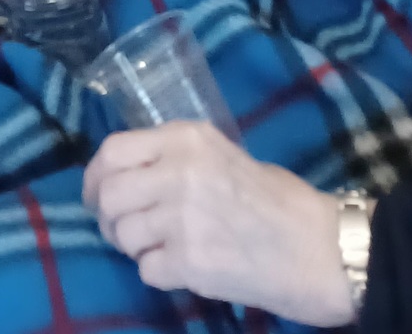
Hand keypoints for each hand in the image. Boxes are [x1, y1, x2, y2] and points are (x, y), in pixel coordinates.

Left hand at [84, 125, 355, 324]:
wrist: (316, 248)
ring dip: (133, 247)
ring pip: (122, 235)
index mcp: (186, 138)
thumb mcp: (220, 153)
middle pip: (108, 195)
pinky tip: (182, 267)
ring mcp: (182, 218)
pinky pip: (146, 269)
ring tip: (160, 247)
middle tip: (123, 229)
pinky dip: (157, 272)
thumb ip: (173, 157)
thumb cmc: (274, 198)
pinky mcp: (189, 262)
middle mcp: (178, 171)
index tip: (96, 193)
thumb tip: (127, 174)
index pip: (113, 151)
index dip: (95, 176)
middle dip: (108, 217)